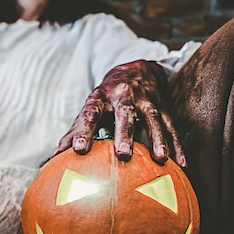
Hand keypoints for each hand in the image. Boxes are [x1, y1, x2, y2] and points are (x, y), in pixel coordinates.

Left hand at [54, 60, 186, 166]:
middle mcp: (124, 96)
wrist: (137, 69)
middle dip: (124, 134)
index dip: (83, 132)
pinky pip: (173, 127)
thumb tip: (51, 159)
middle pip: (125, 114)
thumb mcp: (88, 109)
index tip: (78, 151)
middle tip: (122, 155)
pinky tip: (182, 164)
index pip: (89, 115)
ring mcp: (147, 100)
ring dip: (158, 139)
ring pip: (154, 119)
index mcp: (99, 98)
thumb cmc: (105, 99)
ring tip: (161, 159)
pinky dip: (178, 145)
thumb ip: (72, 133)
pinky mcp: (164, 107)